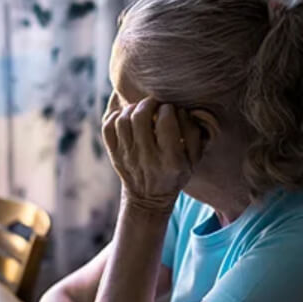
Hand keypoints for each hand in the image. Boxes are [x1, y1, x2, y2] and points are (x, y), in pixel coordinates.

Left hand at [102, 97, 195, 212]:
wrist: (149, 198)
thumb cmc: (176, 173)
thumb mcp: (194, 160)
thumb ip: (194, 133)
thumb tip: (182, 110)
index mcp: (170, 159)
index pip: (165, 121)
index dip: (168, 108)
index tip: (170, 109)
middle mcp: (146, 158)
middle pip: (140, 117)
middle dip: (149, 103)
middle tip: (155, 104)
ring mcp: (127, 156)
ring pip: (122, 120)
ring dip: (132, 108)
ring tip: (141, 109)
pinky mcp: (114, 155)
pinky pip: (108, 129)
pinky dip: (114, 117)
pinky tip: (126, 117)